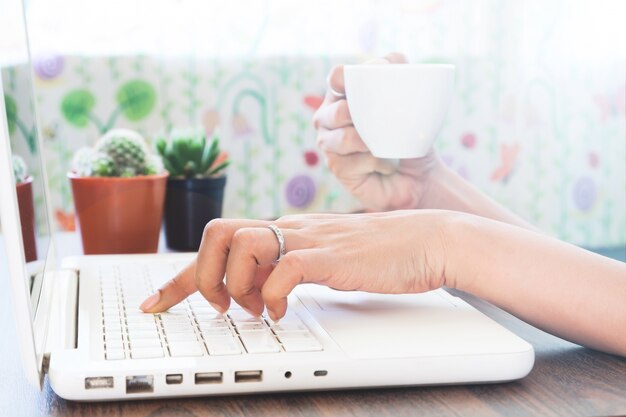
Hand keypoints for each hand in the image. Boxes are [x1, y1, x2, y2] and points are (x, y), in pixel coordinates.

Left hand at [140, 211, 456, 320]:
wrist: (427, 240)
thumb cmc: (381, 253)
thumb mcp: (324, 257)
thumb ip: (291, 266)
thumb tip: (261, 291)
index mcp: (285, 230)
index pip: (219, 240)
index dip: (179, 276)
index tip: (156, 301)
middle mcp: (289, 229)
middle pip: (216, 232)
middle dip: (201, 276)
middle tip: (221, 307)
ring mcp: (309, 239)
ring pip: (240, 245)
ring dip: (236, 284)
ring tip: (258, 308)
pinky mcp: (331, 257)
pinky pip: (283, 270)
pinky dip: (273, 296)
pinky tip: (283, 310)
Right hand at [313, 53, 444, 211]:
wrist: (419, 177)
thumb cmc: (412, 137)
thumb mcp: (414, 101)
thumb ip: (402, 74)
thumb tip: (391, 62)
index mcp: (344, 94)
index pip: (336, 76)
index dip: (348, 77)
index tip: (374, 80)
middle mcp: (329, 116)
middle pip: (338, 110)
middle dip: (362, 117)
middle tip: (383, 124)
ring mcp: (328, 143)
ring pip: (345, 138)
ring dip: (372, 144)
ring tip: (387, 148)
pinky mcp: (336, 167)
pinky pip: (353, 161)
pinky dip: (376, 163)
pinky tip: (384, 166)